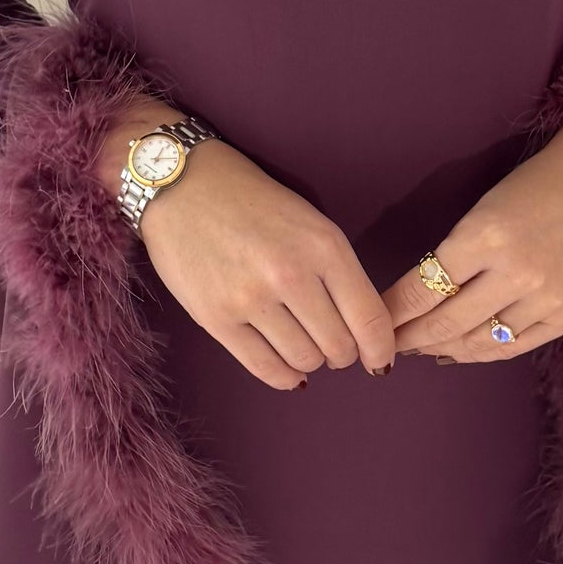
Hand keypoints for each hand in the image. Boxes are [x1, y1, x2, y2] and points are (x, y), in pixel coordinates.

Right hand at [98, 98, 396, 389]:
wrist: (182, 186)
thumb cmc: (253, 203)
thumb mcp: (310, 224)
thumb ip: (339, 273)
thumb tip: (363, 330)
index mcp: (324, 246)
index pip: (369, 318)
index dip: (380, 349)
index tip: (381, 361)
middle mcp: (291, 275)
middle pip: (339, 347)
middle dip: (344, 354)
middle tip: (335, 346)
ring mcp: (251, 299)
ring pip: (305, 360)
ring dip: (312, 361)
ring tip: (305, 346)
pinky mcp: (216, 318)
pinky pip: (265, 368)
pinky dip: (285, 376)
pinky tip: (289, 369)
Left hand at [381, 117, 562, 362]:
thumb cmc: (534, 189)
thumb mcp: (483, 211)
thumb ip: (453, 257)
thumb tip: (418, 301)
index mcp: (484, 238)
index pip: (422, 290)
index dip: (393, 314)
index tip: (376, 322)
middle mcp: (516, 273)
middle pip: (446, 323)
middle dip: (412, 338)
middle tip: (391, 345)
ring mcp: (546, 298)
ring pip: (479, 342)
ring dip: (444, 348)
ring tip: (423, 349)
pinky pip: (514, 347)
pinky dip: (483, 353)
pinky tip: (460, 352)